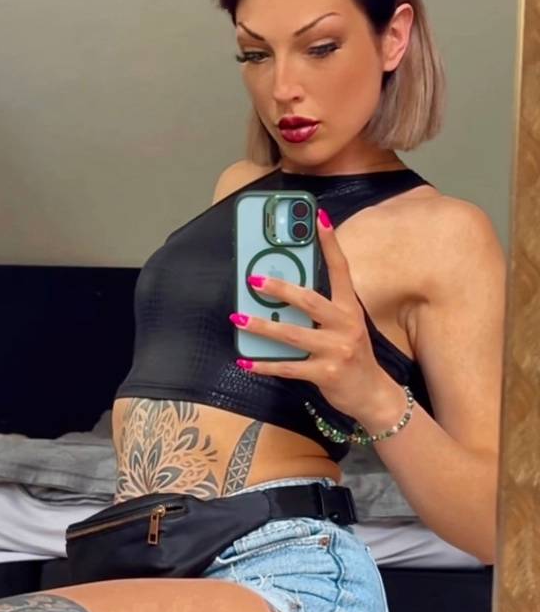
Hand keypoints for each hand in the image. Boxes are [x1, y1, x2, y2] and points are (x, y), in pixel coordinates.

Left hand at [231, 208, 397, 422]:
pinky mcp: (326, 374)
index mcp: (350, 308)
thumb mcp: (345, 326)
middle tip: (254, 279)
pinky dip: (265, 365)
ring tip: (239, 318)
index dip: (330, 243)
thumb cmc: (352, 355)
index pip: (341, 270)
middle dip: (280, 289)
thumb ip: (321, 310)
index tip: (319, 217)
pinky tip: (245, 361)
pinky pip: (288, 368)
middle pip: (309, 301)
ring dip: (262, 327)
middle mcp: (345, 325)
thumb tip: (284, 292)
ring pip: (293, 335)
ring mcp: (336, 350)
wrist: (373, 394)